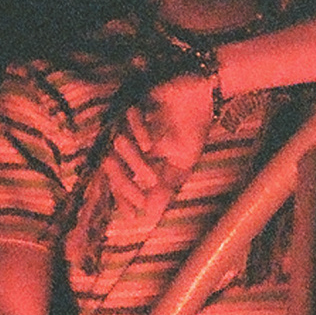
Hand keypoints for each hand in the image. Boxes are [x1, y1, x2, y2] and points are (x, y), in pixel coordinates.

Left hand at [101, 72, 215, 236]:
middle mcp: (129, 138)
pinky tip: (150, 146)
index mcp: (136, 155)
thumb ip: (165, 188)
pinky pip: (130, 119)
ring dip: (133, 165)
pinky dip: (138, 135)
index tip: (132, 215)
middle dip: (123, 185)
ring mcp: (131, 120)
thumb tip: (151, 216)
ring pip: (118, 144)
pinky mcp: (139, 101)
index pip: (119, 178)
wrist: (203, 97)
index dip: (122, 197)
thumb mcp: (181, 166)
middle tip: (139, 200)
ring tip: (152, 178)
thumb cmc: (190, 131)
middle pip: (111, 164)